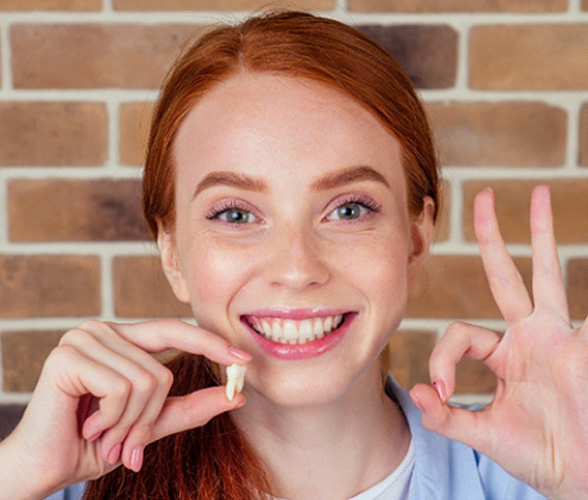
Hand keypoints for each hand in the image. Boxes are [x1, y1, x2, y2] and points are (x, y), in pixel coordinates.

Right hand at [2, 319, 249, 498]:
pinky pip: (121, 388)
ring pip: (145, 381)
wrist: (45, 467)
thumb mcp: (150, 424)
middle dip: (150, 417)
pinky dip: (112, 419)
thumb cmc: (94, 443)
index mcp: (122, 339)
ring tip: (103, 435)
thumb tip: (237, 396)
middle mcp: (103, 330)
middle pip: (162, 370)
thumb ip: (190, 407)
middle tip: (128, 444)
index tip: (244, 360)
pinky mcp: (68, 356)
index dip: (210, 343)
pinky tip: (88, 426)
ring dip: (129, 423)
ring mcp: (84, 338)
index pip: (175, 330)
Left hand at [410, 186, 587, 499]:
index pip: (460, 332)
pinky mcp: (583, 348)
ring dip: (540, 235)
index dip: (442, 355)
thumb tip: (416, 392)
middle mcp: (530, 336)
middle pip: (505, 275)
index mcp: (504, 354)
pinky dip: (582, 287)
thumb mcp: (485, 433)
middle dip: (491, 238)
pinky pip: (587, 315)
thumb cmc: (539, 454)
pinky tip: (580, 249)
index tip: (439, 388)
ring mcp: (560, 336)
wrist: (582, 477)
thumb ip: (448, 415)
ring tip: (537, 192)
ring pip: (546, 273)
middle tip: (480, 197)